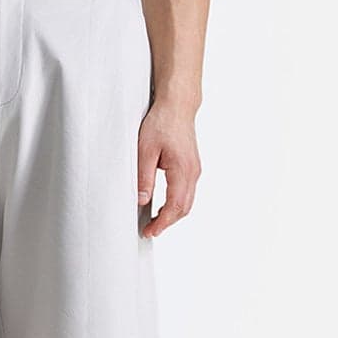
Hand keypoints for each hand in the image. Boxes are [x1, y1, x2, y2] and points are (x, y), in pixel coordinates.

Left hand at [137, 100, 200, 237]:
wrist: (177, 106)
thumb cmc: (161, 123)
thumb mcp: (145, 150)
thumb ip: (144, 177)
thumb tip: (142, 201)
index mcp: (182, 170)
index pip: (174, 206)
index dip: (162, 223)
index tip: (150, 232)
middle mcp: (193, 172)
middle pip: (184, 208)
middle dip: (168, 222)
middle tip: (150, 231)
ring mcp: (195, 170)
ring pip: (187, 202)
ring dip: (172, 214)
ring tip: (154, 221)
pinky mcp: (192, 166)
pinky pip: (187, 192)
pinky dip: (176, 204)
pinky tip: (163, 205)